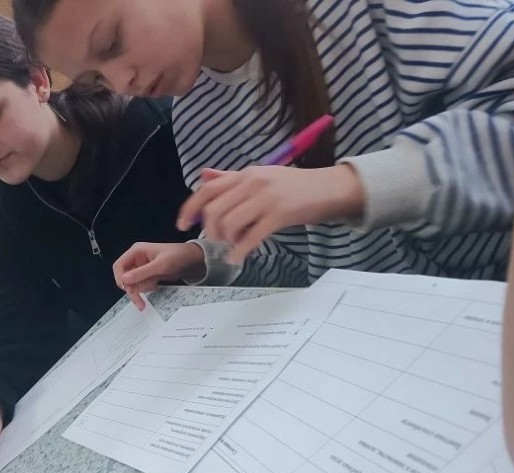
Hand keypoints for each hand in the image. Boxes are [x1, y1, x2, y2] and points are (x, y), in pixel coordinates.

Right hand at [113, 242, 206, 309]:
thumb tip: (125, 279)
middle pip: (124, 277)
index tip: (127, 288)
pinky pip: (141, 285)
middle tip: (139, 301)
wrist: (192, 259)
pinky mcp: (147, 275)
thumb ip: (142, 273)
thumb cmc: (178, 256)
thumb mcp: (161, 265)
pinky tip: (156, 284)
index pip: (119, 266)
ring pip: (132, 284)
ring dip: (141, 289)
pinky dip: (147, 288)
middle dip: (132, 289)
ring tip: (155, 285)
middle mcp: (137, 259)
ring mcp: (141, 268)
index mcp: (136, 251)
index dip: (120, 278)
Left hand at [176, 164, 363, 263]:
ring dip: (226, 241)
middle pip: (215, 210)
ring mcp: (266, 198)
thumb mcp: (261, 175)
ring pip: (229, 224)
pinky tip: (237, 257)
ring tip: (232, 246)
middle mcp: (253, 182)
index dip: (190, 209)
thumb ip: (232, 178)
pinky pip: (251, 237)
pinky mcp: (280, 215)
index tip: (182, 225)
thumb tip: (204, 176)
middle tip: (218, 240)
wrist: (331, 188)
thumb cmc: (295, 186)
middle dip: (210, 230)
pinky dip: (240, 251)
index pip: (207, 189)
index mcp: (245, 173)